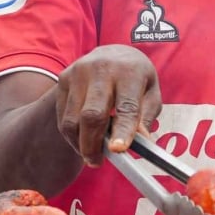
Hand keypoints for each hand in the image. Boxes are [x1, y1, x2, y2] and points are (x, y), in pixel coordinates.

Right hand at [53, 45, 161, 166]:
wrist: (112, 52)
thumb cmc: (135, 77)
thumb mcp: (151, 91)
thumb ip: (146, 116)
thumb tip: (142, 141)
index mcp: (129, 72)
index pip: (126, 106)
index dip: (123, 130)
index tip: (118, 150)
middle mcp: (101, 70)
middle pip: (92, 115)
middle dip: (93, 145)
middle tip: (97, 162)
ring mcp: (78, 73)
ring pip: (73, 120)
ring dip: (80, 144)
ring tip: (91, 155)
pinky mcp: (64, 80)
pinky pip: (64, 117)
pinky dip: (71, 135)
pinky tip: (82, 139)